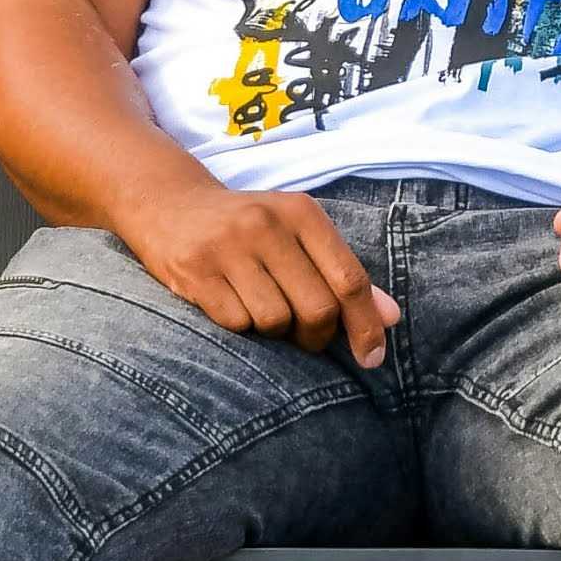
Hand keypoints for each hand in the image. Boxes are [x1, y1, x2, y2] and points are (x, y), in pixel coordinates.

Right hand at [121, 166, 399, 359]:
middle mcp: (267, 225)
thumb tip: (391, 317)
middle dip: (317, 336)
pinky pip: (236, 324)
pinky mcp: (194, 271)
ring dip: (275, 332)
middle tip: (306, 335)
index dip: (366, 326)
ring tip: (264, 311)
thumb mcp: (298, 235)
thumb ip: (342, 274)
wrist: (169, 203)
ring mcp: (228, 247)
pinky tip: (233, 306)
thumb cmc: (248, 228)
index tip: (371, 357)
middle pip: (316, 309)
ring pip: (275, 321)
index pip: (348, 279)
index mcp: (302, 213)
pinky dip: (242, 327)